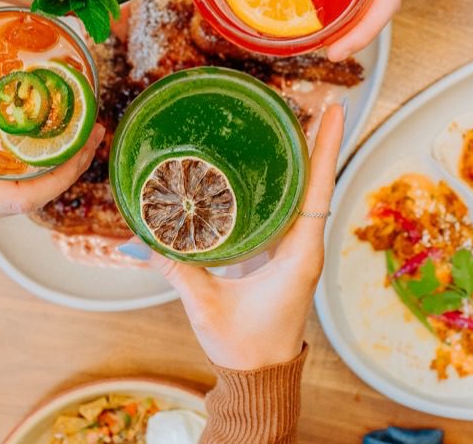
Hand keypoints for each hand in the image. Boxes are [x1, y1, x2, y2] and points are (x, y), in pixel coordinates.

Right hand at [0, 30, 103, 224]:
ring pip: (15, 195)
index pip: (26, 195)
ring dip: (45, 165)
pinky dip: (19, 167)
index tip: (89, 138)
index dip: (66, 169)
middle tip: (88, 123)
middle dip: (66, 162)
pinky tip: (26, 138)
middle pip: (30, 196)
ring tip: (66, 127)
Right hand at [148, 105, 345, 370]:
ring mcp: (293, 248)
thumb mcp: (206, 306)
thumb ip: (176, 269)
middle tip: (308, 96)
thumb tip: (139, 239)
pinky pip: (283, 207)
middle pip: (313, 181)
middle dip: (311, 139)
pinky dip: (278, 180)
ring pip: (300, 192)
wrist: (260, 376)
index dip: (324, 149)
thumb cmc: (244, 346)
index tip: (333, 110)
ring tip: (290, 115)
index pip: (317, 191)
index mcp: (299, 255)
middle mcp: (303, 245)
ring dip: (298, 156)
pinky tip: (264, 159)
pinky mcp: (279, 253)